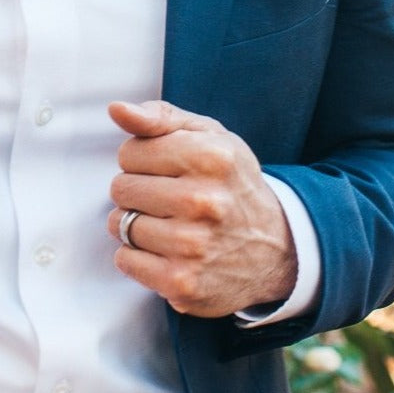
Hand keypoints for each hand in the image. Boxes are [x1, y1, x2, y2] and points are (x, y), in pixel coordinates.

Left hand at [106, 100, 295, 317]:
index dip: (142, 160)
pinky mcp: (182, 283)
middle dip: (137, 191)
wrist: (277, 249)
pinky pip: (126, 260)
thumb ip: (159, 117)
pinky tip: (165, 250)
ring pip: (120, 224)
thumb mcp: (208, 136)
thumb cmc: (232, 184)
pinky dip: (137, 256)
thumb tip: (116, 109)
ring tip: (168, 224)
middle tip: (168, 198)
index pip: (128, 153)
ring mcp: (192, 246)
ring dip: (135, 224)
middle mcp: (202, 201)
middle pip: (121, 189)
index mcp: (209, 157)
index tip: (167, 170)